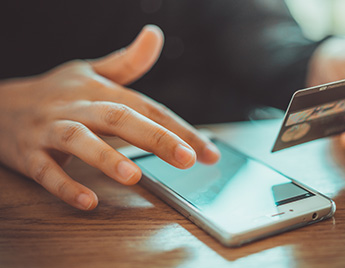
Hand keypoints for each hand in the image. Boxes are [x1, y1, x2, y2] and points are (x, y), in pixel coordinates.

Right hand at [0, 25, 219, 209]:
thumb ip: (127, 61)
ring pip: (79, 140)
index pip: (147, 108)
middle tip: (187, 159)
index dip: (180, 129)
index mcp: (99, 91)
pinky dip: (65, 185)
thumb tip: (155, 34)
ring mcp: (50, 129)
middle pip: (119, 118)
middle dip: (155, 137)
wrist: (0, 104)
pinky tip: (88, 200)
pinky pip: (46, 170)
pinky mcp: (28, 153)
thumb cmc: (57, 92)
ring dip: (106, 157)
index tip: (208, 152)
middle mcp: (77, 106)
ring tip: (133, 176)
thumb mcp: (90, 72)